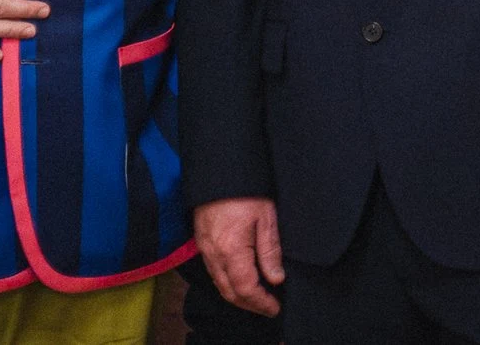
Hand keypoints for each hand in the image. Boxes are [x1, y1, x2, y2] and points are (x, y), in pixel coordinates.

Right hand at [194, 197, 283, 316]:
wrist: (218, 171)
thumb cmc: (245, 191)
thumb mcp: (266, 217)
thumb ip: (270, 250)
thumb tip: (276, 278)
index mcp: (231, 250)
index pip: (246, 289)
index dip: (261, 302)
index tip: (275, 307)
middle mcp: (214, 255)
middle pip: (230, 293)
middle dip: (250, 305)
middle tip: (268, 308)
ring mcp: (205, 250)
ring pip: (220, 285)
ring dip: (238, 297)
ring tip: (258, 298)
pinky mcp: (202, 243)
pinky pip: (214, 273)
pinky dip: (228, 284)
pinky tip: (240, 280)